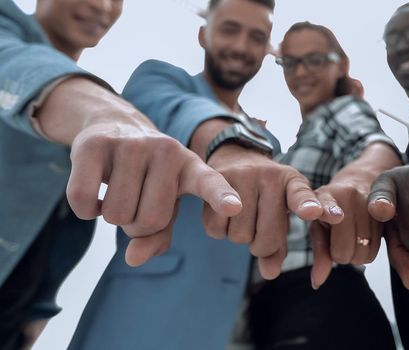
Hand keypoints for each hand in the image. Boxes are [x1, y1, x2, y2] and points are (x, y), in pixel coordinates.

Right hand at [66, 121, 242, 266]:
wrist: (114, 125)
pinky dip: (86, 210)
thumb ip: (157, 238)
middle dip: (136, 226)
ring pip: (116, 214)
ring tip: (118, 191)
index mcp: (191, 168)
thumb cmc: (147, 178)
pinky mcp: (95, 145)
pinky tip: (95, 192)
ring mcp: (132, 145)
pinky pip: (83, 199)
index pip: (210, 183)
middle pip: (148, 221)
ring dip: (111, 216)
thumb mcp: (162, 207)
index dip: (221, 196)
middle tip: (136, 202)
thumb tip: (133, 258)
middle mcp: (167, 151)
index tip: (234, 208)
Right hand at [204, 144, 322, 279]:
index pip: (300, 196)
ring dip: (240, 237)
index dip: (307, 205)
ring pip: (240, 236)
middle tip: (259, 231)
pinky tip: (226, 215)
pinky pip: (216, 229)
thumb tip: (270, 273)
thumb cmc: (266, 195)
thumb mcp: (281, 213)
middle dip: (261, 245)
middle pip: (266, 237)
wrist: (237, 157)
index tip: (313, 212)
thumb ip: (279, 247)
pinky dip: (220, 231)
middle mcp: (269, 175)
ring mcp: (241, 175)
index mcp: (292, 182)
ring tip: (243, 218)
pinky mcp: (213, 181)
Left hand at [308, 179, 380, 288]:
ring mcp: (370, 200)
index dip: (331, 212)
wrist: (360, 184)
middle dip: (343, 254)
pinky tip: (368, 237)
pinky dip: (373, 249)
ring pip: (365, 251)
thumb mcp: (320, 228)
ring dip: (359, 254)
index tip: (336, 217)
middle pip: (346, 248)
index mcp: (326, 195)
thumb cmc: (334, 211)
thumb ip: (320, 254)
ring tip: (355, 238)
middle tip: (342, 242)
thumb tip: (317, 283)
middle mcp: (349, 194)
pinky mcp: (390, 211)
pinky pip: (382, 245)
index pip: (328, 206)